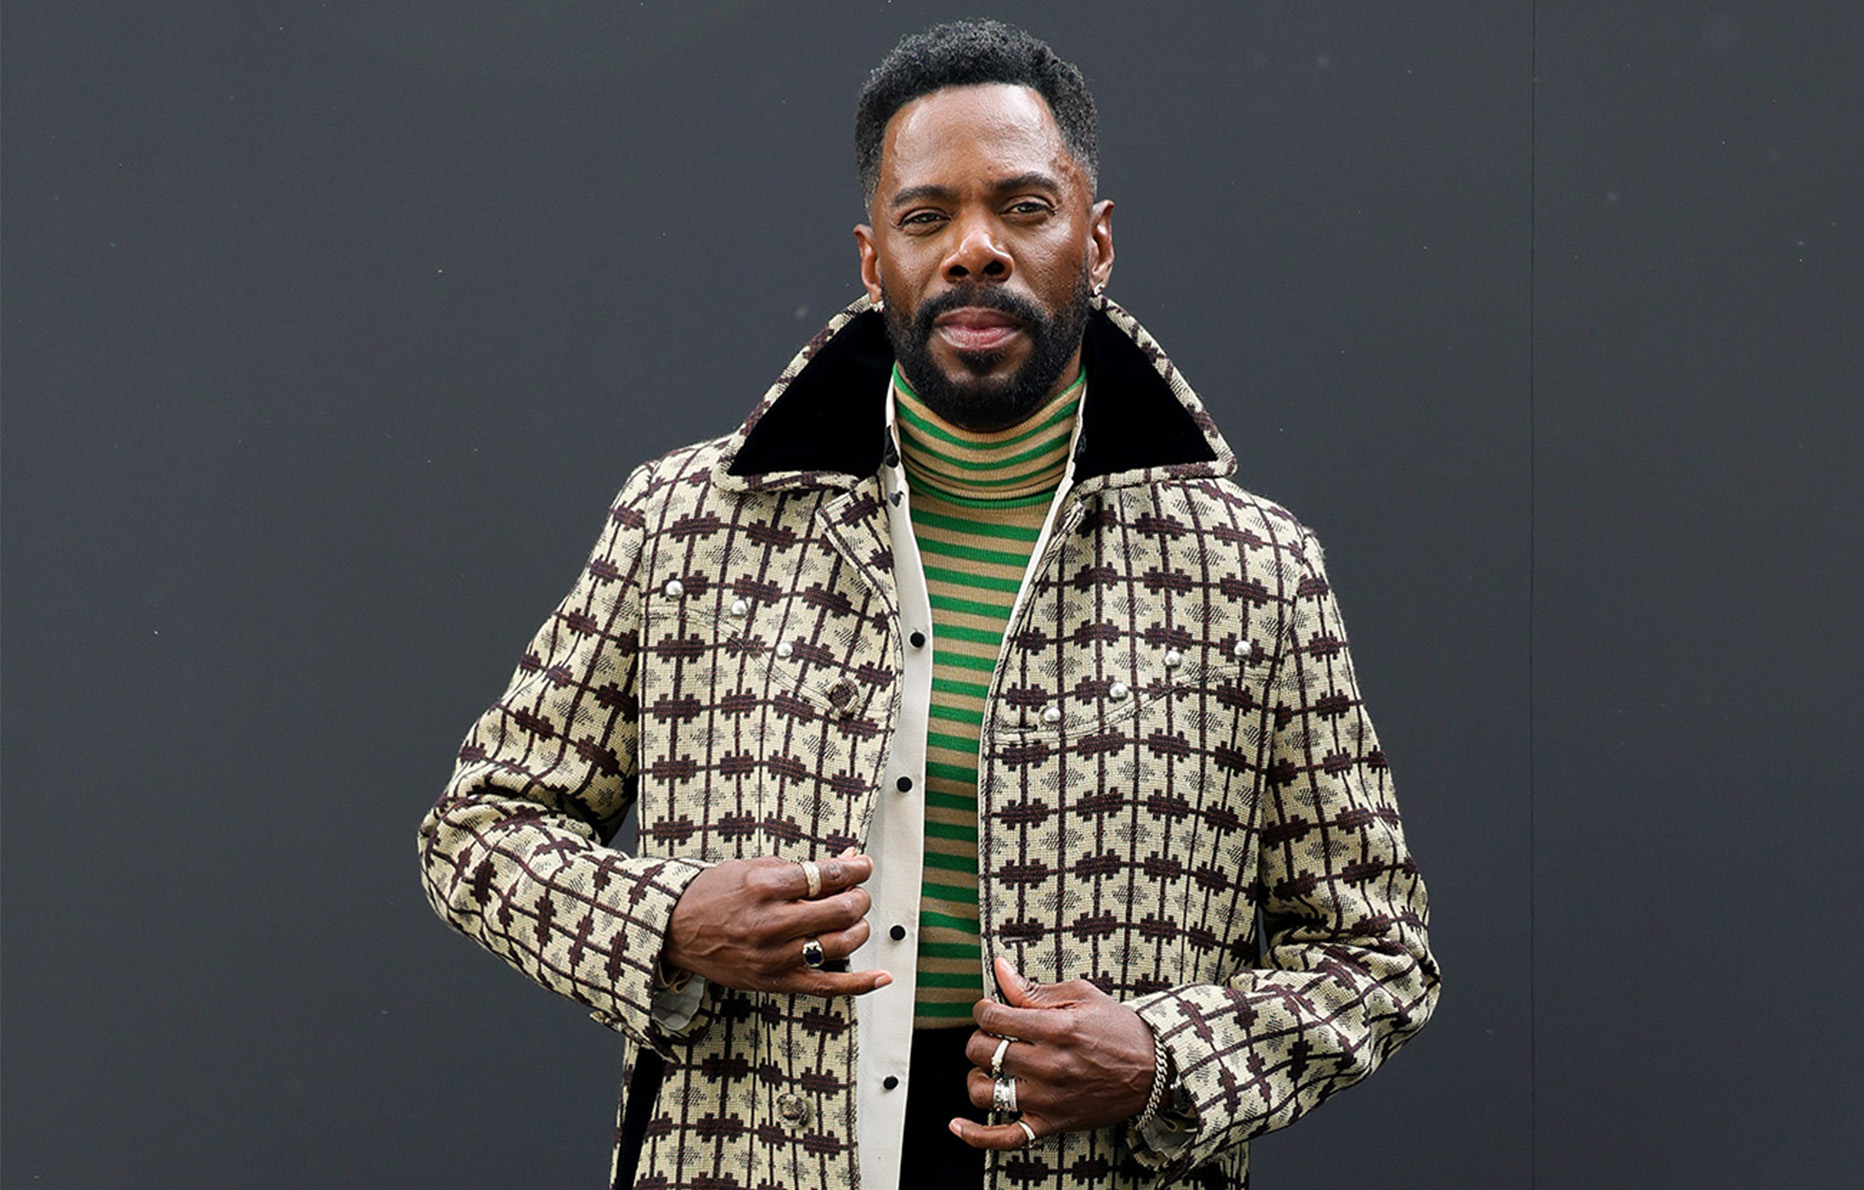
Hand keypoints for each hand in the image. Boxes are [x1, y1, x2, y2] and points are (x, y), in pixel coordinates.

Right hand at [662, 849, 892, 996]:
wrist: (676, 930)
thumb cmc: (714, 895)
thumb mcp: (754, 867)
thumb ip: (802, 867)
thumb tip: (848, 860)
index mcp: (765, 886)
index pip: (827, 876)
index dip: (855, 869)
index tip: (864, 865)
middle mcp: (772, 922)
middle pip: (841, 909)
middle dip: (859, 897)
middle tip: (857, 892)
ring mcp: (775, 956)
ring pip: (841, 944)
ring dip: (859, 927)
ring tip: (853, 919)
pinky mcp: (776, 981)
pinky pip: (827, 986)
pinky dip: (860, 983)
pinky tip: (882, 976)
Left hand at [951, 957, 1156, 1148]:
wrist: (1154, 1070)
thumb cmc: (1118, 1029)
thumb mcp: (1081, 997)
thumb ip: (1034, 989)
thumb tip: (1000, 969)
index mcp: (1055, 1029)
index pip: (993, 1018)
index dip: (983, 1010)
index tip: (989, 1010)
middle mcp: (1048, 1066)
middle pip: (983, 1052)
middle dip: (980, 1039)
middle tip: (993, 1036)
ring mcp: (1047, 1099)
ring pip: (985, 1092)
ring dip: (977, 1077)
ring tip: (989, 1068)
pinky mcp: (1051, 1124)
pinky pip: (1005, 1138)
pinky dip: (976, 1135)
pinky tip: (957, 1125)